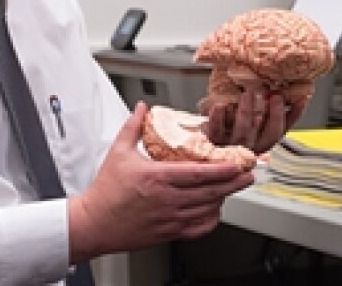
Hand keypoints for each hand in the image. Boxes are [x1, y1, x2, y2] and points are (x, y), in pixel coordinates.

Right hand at [68, 102, 253, 261]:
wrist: (93, 224)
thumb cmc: (106, 191)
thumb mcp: (119, 152)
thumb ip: (134, 127)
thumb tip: (142, 108)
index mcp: (157, 178)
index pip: (198, 174)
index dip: (222, 170)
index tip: (237, 164)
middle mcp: (167, 200)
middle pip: (209, 192)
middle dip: (233, 183)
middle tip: (248, 175)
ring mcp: (169, 218)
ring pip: (206, 210)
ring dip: (224, 199)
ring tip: (235, 188)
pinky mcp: (168, 233)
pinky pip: (197, 229)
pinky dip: (210, 220)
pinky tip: (214, 210)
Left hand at [206, 90, 305, 153]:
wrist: (206, 147)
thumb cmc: (236, 128)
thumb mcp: (260, 124)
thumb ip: (280, 114)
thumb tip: (300, 97)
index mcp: (262, 143)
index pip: (280, 132)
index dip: (288, 116)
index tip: (290, 98)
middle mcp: (250, 148)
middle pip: (266, 135)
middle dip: (272, 114)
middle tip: (273, 94)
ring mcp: (232, 147)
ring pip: (243, 133)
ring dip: (247, 112)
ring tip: (248, 94)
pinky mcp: (213, 143)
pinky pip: (216, 132)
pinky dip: (218, 118)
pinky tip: (220, 104)